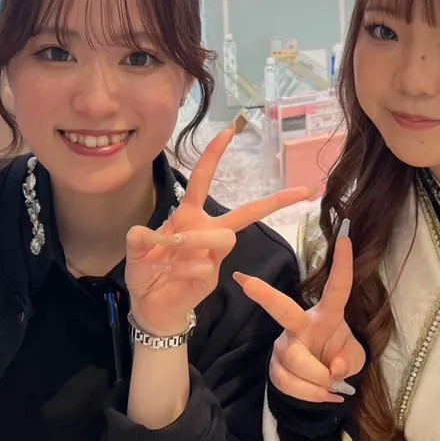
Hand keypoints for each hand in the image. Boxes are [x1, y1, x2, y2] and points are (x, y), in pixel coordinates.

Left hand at [124, 124, 312, 337]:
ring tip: (172, 251)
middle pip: (247, 212)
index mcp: (188, 216)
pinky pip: (205, 264)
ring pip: (225, 236)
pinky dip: (184, 268)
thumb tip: (145, 233)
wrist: (151, 309)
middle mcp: (206, 230)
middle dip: (275, 201)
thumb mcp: (134, 253)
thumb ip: (138, 240)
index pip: (202, 180)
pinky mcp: (214, 274)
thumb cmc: (146, 275)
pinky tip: (172, 276)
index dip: (214, 156)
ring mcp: (214, 253)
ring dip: (196, 240)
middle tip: (305, 190)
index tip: (229, 131)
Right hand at [234, 219, 364, 403]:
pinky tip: (323, 395)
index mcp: (327, 315)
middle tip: (245, 281)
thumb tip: (332, 368)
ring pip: (295, 361)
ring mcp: (284, 344)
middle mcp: (300, 325)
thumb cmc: (339, 358)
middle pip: (283, 309)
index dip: (343, 265)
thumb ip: (348, 361)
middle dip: (265, 294)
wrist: (324, 384)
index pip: (338, 288)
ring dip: (319, 382)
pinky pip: (289, 383)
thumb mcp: (354, 360)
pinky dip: (310, 394)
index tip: (347, 238)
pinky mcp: (275, 366)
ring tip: (333, 389)